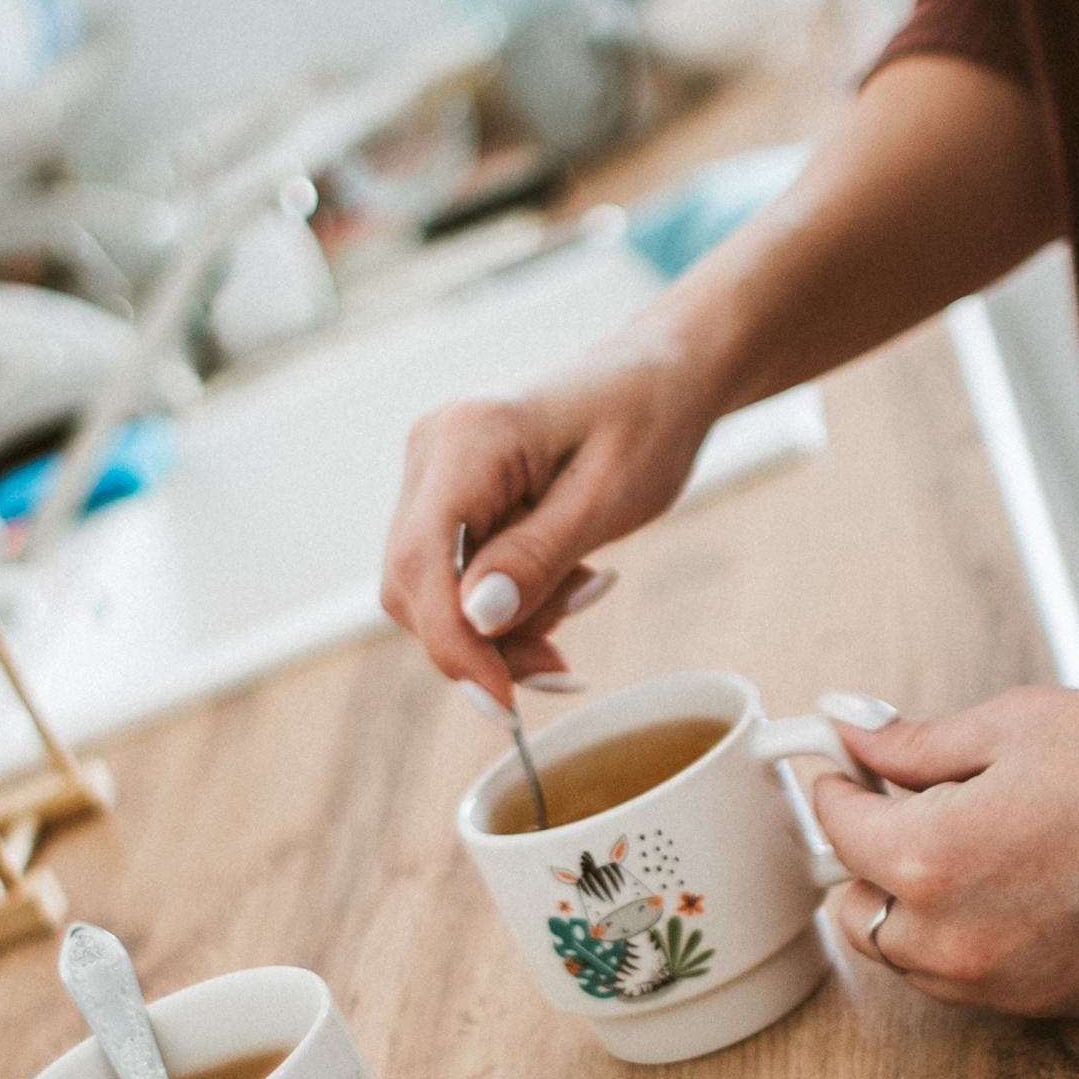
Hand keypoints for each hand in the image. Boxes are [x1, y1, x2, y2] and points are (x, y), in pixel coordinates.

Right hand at [381, 340, 720, 696]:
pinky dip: (509, 601)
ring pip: (434, 589)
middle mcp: (432, 449)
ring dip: (505, 624)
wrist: (662, 375)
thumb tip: (474, 620)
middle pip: (416, 585)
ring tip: (586, 594)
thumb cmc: (648, 419)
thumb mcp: (609, 496)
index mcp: (469, 437)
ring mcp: (434, 470)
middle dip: (485, 642)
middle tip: (563, 663)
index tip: (504, 703)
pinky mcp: (451, 492)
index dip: (452, 645)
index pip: (421, 561)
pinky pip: (457, 573)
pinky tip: (568, 584)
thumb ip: (537, 557)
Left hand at [810, 677, 1078, 1017]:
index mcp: (930, 861)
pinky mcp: (1063, 1002)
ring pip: (914, 963)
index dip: (837, 789)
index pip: (839, 833)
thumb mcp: (1007, 726)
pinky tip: (1016, 885)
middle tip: (898, 808)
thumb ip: (913, 744)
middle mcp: (961, 943)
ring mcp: (1013, 985)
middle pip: (856, 915)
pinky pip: (980, 985)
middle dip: (866, 861)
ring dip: (914, 911)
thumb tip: (853, 731)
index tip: (845, 770)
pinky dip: (974, 944)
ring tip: (967, 843)